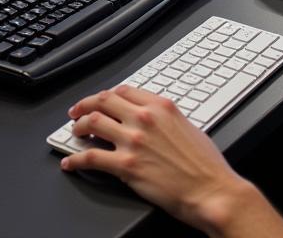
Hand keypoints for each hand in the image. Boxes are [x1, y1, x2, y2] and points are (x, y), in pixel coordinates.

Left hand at [60, 85, 253, 233]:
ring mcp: (133, 140)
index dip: (107, 95)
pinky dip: (76, 159)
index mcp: (161, 106)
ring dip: (79, 127)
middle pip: (104, 101)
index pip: (124, 91)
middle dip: (86, 104)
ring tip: (75, 132)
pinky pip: (91, 157)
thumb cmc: (206, 165)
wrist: (212, 191)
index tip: (101, 100)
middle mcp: (144, 118)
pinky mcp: (126, 166)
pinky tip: (70, 162)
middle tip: (77, 112)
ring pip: (93, 123)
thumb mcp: (188, 126)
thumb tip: (152, 120)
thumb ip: (165, 118)